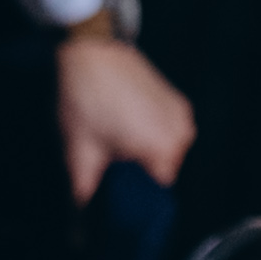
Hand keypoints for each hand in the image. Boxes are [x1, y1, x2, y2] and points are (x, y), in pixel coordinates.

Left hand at [55, 18, 193, 207]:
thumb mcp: (81, 148)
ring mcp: (179, 113)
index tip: (116, 181)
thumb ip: (83, 185)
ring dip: (147, 148)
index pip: (159, 187)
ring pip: (168, 148)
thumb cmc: (87, 97)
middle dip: (140, 166)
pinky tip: (128, 120)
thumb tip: (81, 208)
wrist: (92, 51)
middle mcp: (179, 132)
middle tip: (111, 154)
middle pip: (164, 167)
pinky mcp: (175, 98)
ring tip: (118, 134)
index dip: (136, 187)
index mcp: (160, 148)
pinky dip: (153, 130)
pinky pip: (170, 129)